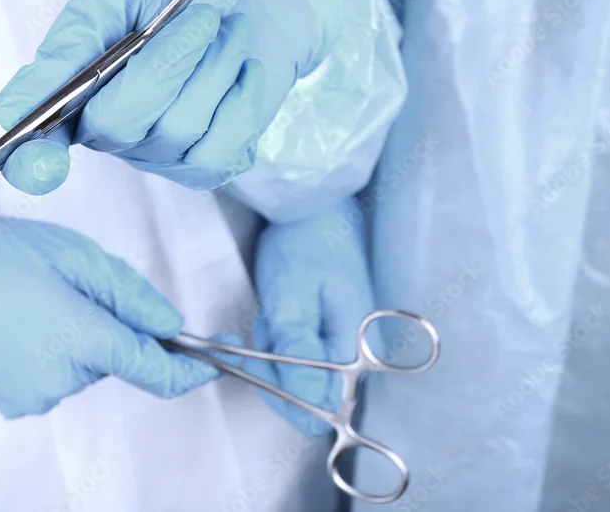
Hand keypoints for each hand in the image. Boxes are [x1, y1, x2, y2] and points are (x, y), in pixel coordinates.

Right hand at [0, 0, 341, 193]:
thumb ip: (71, 44)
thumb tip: (12, 110)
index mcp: (73, 94)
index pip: (36, 147)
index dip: (31, 161)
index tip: (40, 161)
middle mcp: (110, 134)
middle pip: (118, 124)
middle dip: (167, 61)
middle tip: (203, 15)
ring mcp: (159, 153)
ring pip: (177, 130)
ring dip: (213, 67)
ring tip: (227, 28)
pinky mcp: (209, 161)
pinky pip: (219, 150)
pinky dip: (240, 100)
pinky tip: (244, 68)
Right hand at [0, 218, 221, 418]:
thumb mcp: (73, 254)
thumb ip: (129, 293)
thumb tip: (172, 325)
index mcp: (85, 336)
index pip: (158, 370)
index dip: (193, 368)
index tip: (216, 358)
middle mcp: (66, 376)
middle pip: (116, 357)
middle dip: (107, 325)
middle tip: (68, 286)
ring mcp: (38, 395)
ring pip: (84, 366)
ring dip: (74, 337)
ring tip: (32, 300)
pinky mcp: (15, 402)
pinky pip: (54, 377)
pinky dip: (47, 353)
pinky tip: (18, 323)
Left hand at [246, 199, 376, 434]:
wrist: (313, 205)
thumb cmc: (304, 241)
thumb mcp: (291, 295)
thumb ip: (298, 349)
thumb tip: (309, 404)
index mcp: (353, 344)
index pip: (321, 404)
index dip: (284, 394)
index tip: (254, 363)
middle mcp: (355, 348)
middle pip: (309, 391)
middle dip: (275, 365)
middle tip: (264, 323)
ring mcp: (343, 338)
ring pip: (300, 371)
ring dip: (274, 348)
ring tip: (270, 310)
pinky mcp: (330, 329)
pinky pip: (300, 351)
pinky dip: (279, 336)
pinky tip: (275, 311)